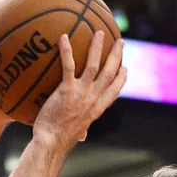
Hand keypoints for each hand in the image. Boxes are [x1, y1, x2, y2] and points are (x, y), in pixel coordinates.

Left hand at [32, 32, 125, 152]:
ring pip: (94, 66)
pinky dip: (67, 51)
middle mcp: (92, 99)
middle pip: (109, 73)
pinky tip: (63, 38)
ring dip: (98, 48)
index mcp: (96, 109)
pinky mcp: (66, 91)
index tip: (125, 68)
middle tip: (120, 42)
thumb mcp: (76, 134)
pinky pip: (69, 66)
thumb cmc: (59, 140)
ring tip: (99, 33)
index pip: (114, 91)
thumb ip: (82, 130)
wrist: (51, 143)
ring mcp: (81, 94)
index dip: (121, 78)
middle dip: (116, 56)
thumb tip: (83, 135)